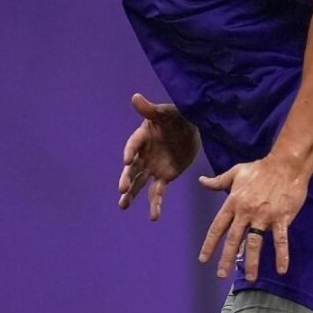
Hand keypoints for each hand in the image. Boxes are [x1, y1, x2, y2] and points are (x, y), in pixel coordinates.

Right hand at [117, 93, 199, 219]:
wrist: (190, 128)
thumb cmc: (175, 117)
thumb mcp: (165, 112)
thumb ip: (150, 109)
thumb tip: (135, 97)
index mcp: (141, 137)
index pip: (133, 145)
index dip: (129, 152)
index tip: (126, 161)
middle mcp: (143, 155)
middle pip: (132, 168)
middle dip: (127, 178)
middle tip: (121, 189)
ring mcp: (152, 167)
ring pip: (139, 183)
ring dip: (131, 195)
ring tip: (123, 206)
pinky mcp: (164, 177)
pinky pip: (157, 191)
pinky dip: (155, 203)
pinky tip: (154, 216)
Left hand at [196, 157, 307, 281]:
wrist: (285, 165)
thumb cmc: (260, 169)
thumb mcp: (236, 172)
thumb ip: (218, 181)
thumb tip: (201, 181)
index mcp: (233, 202)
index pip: (218, 226)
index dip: (210, 244)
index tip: (203, 259)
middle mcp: (246, 212)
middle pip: (233, 239)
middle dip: (226, 258)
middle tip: (221, 275)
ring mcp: (263, 216)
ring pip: (254, 243)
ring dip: (251, 262)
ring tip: (250, 278)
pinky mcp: (281, 218)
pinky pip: (280, 240)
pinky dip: (281, 255)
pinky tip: (282, 270)